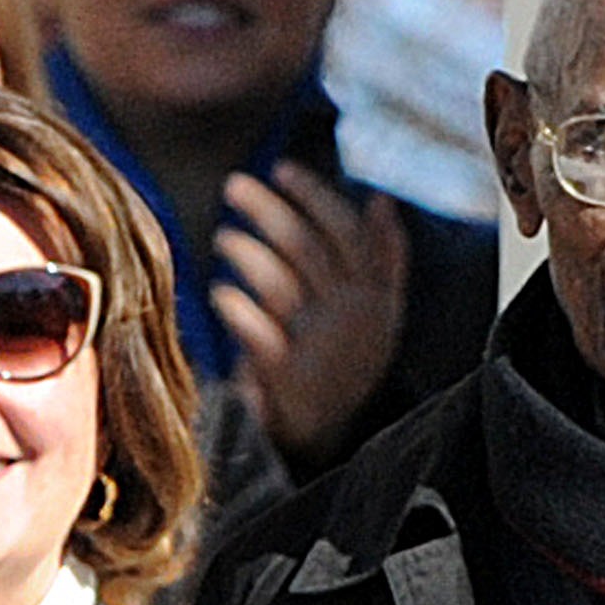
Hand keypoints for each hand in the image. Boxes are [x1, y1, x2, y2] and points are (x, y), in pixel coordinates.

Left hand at [214, 161, 408, 468]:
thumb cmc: (347, 359)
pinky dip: (237, 309)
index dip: (314, 196)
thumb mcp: (380, 312)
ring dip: (247, 254)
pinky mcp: (290, 377)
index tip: (281, 169)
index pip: (348, 232)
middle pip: (309, 249)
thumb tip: (383, 201)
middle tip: (235, 186)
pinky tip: (220, 295)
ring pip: (282, 285)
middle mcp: (352, 319)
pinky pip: (259, 333)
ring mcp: (322, 348)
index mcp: (375, 297)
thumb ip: (385, 257)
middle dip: (270, 210)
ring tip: (224, 238)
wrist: (331, 435)